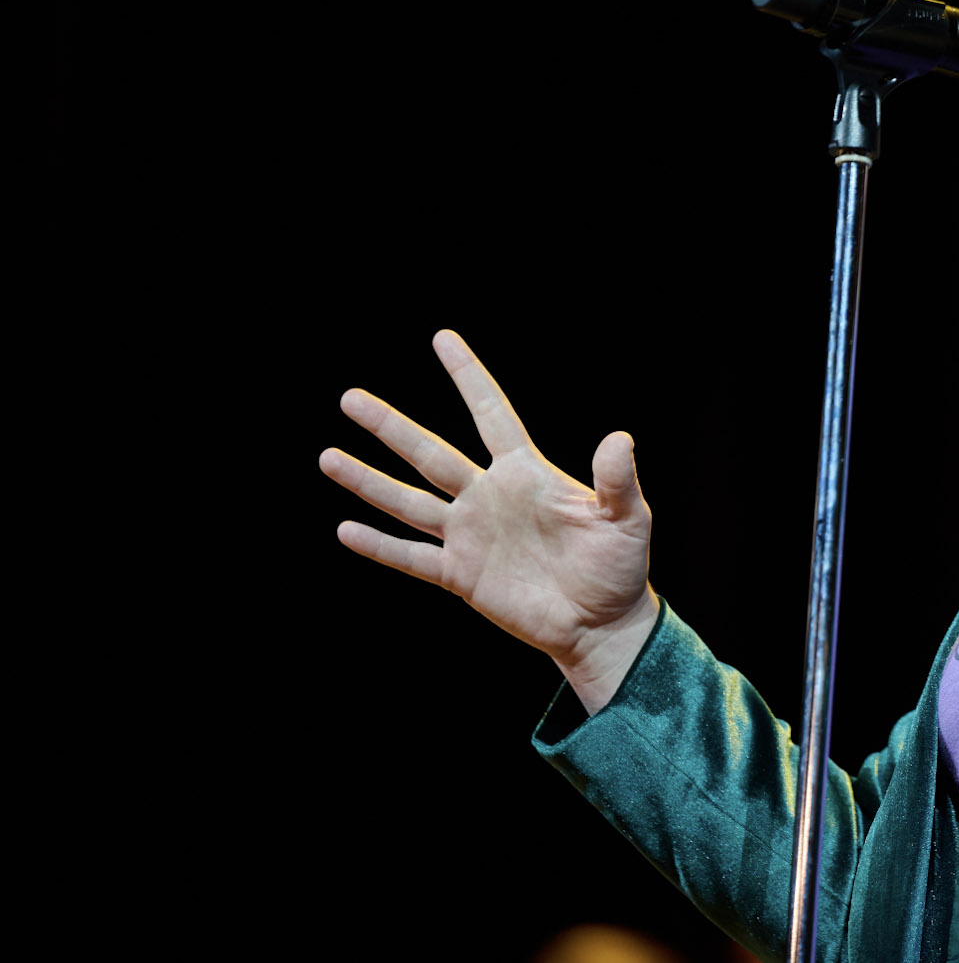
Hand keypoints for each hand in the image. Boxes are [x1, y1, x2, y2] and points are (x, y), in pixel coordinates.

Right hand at [321, 330, 658, 711]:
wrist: (603, 624)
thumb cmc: (619, 568)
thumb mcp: (628, 520)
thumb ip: (616, 481)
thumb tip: (619, 438)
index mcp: (526, 474)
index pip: (491, 414)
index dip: (468, 377)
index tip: (442, 338)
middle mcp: (489, 497)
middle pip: (430, 453)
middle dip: (391, 426)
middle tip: (349, 397)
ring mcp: (471, 536)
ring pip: (409, 501)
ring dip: (369, 480)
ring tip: (327, 456)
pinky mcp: (461, 576)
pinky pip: (412, 557)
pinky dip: (380, 546)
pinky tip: (345, 530)